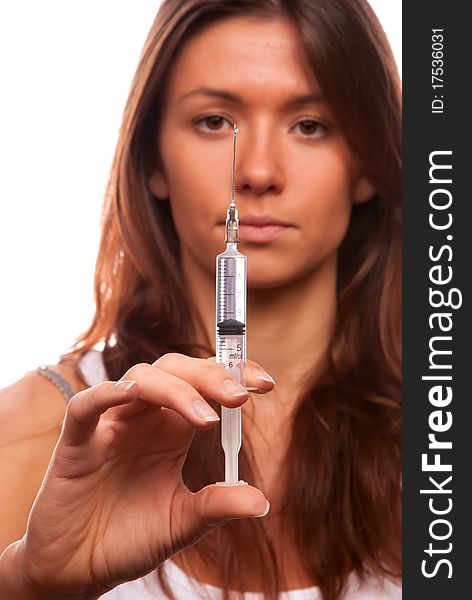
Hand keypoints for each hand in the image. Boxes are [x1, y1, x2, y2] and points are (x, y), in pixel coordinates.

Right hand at [14, 354, 273, 597]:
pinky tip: (132, 394)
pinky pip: (87, 404)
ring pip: (141, 378)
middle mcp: (145, 418)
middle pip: (176, 370)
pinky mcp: (77, 442)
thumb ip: (217, 505)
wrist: (80, 570)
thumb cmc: (129, 539)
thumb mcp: (181, 522)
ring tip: (205, 419)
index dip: (233, 375)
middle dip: (210, 375)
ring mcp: (111, 426)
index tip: (266, 383)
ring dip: (175, 389)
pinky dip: (108, 393)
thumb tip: (262, 502)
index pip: (204, 384)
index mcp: (172, 430)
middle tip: (240, 397)